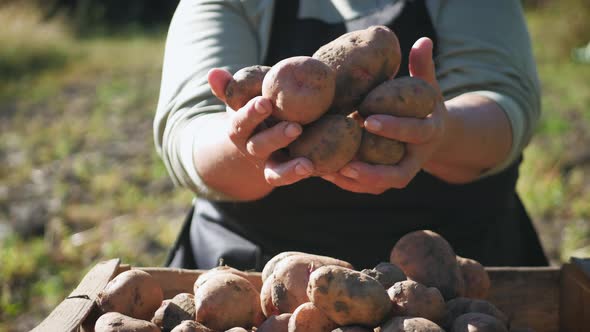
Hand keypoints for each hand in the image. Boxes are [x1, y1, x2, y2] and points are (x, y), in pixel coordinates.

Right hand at [208, 68, 314, 185]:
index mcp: (240, 129)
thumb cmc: (254, 111)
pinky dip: (300, 174)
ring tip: (307, 165)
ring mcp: (268, 163)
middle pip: (260, 146)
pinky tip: (314, 168)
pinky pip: (291, 177)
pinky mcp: (285, 172)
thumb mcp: (241, 99)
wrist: (257, 140)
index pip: (241, 122)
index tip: (264, 102)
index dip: (251, 114)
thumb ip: (229, 88)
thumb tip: (213, 73)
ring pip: (275, 171)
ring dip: (290, 169)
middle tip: (295, 127)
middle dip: (276, 137)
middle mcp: (253, 148)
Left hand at [321, 37, 446, 193]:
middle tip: (345, 161)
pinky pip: (369, 188)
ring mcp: (403, 173)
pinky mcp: (388, 182)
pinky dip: (348, 184)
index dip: (394, 127)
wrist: (432, 135)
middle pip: (398, 172)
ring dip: (355, 182)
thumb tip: (422, 40)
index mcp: (429, 132)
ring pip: (381, 185)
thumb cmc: (423, 105)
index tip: (368, 118)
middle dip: (372, 169)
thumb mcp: (427, 87)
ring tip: (329, 170)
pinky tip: (325, 172)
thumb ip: (423, 67)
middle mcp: (417, 158)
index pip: (415, 132)